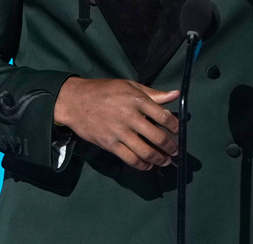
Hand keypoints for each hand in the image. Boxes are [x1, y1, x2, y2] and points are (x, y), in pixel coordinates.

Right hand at [54, 77, 179, 169]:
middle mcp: (130, 116)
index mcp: (137, 99)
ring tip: (165, 161)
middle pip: (157, 136)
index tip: (178, 131)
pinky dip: (141, 165)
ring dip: (159, 159)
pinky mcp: (110, 144)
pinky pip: (130, 158)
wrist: (74, 101)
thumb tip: (176, 94)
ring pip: (145, 151)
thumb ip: (153, 93)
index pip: (163, 116)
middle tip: (175, 151)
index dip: (175, 126)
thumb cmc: (103, 90)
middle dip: (170, 146)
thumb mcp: (128, 85)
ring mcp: (120, 132)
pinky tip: (147, 166)